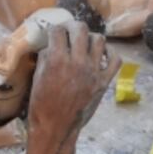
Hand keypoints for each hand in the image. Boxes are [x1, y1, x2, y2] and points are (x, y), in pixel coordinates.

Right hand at [27, 22, 120, 151]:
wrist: (56, 128)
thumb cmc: (41, 105)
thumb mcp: (37, 78)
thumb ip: (45, 58)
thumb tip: (51, 45)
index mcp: (57, 60)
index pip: (58, 31)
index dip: (54, 29)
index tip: (54, 32)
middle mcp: (77, 62)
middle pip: (80, 29)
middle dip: (72, 26)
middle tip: (69, 31)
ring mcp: (94, 71)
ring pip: (99, 39)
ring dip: (90, 37)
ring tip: (85, 42)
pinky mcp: (104, 82)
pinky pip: (115, 59)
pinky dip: (109, 53)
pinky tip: (101, 54)